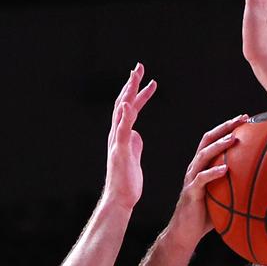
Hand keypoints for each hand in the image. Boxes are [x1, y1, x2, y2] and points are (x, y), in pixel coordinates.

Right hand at [104, 63, 156, 210]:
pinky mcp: (119, 150)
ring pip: (121, 110)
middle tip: (139, 66)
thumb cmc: (127, 182)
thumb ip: (134, 144)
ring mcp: (116, 141)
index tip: (150, 81)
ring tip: (135, 75)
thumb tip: (137, 134)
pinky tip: (128, 101)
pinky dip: (124, 114)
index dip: (139, 93)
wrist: (120, 199)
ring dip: (128, 91)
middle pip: (123, 103)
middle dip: (132, 84)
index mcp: (123, 135)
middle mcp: (117, 134)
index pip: (131, 109)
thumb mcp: (134, 158)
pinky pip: (121, 129)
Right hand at [169, 114, 246, 243]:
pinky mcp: (191, 193)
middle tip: (243, 119)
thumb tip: (265, 187)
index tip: (247, 119)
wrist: (185, 233)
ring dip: (219, 146)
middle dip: (225, 127)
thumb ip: (238, 189)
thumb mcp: (224, 199)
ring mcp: (191, 179)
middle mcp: (195, 168)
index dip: (228, 127)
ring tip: (233, 139)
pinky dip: (213, 173)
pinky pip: (201, 179)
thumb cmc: (207, 217)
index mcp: (203, 166)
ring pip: (203, 155)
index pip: (214, 140)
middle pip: (208, 140)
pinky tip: (225, 169)